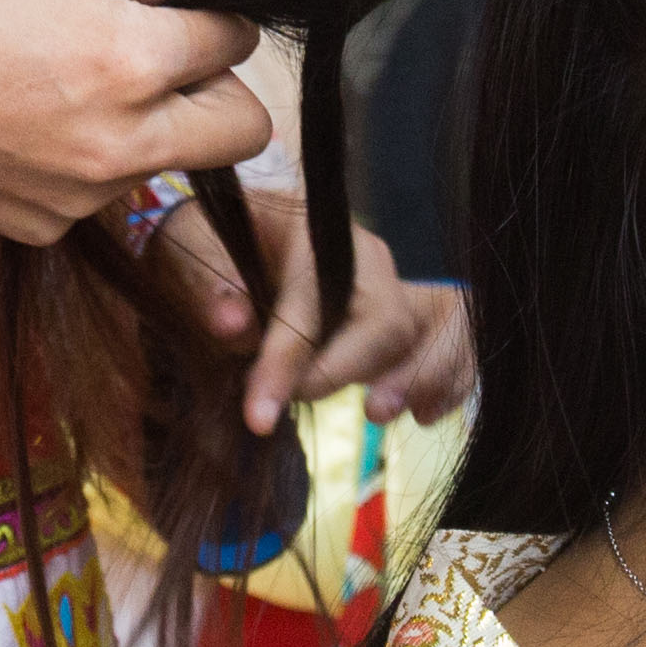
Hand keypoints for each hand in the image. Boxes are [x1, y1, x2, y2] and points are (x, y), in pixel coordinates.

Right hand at [0, 0, 274, 242]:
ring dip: (150, 123)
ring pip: (171, 160)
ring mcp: (85, 194)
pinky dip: (89, 158)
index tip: (185, 6)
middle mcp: (120, 140)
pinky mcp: (48, 228)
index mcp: (128, 59)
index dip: (217, 16)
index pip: (235, 43)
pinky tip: (25, 119)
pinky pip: (105, 192)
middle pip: (242, 132)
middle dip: (219, 90)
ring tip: (63, 78)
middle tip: (159, 53)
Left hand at [154, 190, 479, 428]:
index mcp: (312, 232)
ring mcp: (397, 283)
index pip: (311, 301)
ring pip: (438, 327)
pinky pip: (456, 340)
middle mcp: (366, 257)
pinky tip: (424, 415)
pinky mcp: (415, 311)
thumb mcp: (190, 250)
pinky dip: (451, 378)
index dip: (287, 361)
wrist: (241, 230)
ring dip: (421, 377)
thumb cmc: (212, 243)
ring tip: (379, 414)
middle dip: (358, 371)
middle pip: (389, 317)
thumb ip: (207, 287)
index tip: (257, 417)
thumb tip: (231, 325)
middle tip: (312, 405)